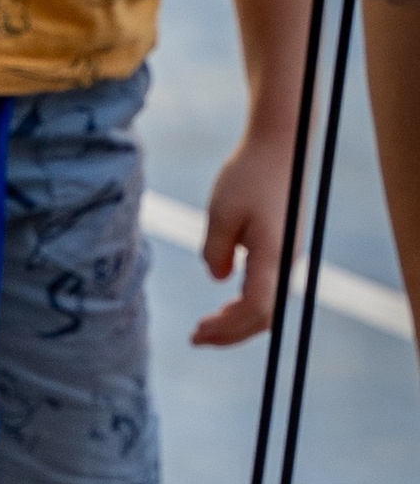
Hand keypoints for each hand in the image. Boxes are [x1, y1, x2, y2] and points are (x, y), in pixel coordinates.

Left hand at [193, 126, 289, 345]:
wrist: (281, 145)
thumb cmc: (248, 174)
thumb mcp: (220, 213)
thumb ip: (215, 252)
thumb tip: (219, 279)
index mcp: (273, 254)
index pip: (254, 309)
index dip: (225, 328)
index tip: (196, 332)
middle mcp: (288, 259)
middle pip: (264, 316)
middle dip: (229, 333)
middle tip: (195, 338)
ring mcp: (289, 255)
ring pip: (268, 305)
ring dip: (237, 322)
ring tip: (206, 327)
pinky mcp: (285, 248)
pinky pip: (269, 289)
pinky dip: (246, 305)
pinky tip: (225, 306)